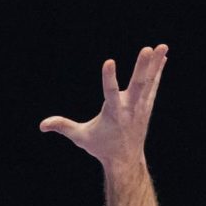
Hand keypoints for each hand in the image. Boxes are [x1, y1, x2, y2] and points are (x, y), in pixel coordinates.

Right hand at [40, 45, 167, 172]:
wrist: (125, 160)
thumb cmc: (101, 147)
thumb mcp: (81, 138)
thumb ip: (63, 126)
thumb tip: (42, 125)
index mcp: (113, 113)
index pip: (110, 93)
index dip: (109, 77)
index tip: (109, 61)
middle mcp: (129, 108)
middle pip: (137, 84)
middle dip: (142, 67)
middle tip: (147, 49)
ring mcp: (141, 106)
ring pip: (149, 81)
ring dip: (155, 63)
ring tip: (162, 45)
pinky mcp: (146, 105)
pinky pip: (153, 85)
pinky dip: (158, 70)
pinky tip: (162, 56)